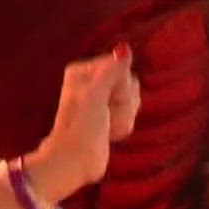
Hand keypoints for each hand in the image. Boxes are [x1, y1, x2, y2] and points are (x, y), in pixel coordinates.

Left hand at [28, 45, 141, 204]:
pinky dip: (122, 126)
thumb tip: (124, 49)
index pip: (120, 66)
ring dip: (123, 117)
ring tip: (106, 126)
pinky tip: (109, 133)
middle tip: (104, 115)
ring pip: (133, 99)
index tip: (105, 100)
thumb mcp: (96, 94)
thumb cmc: (81, 127)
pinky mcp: (110, 116)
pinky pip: (131, 114)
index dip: (119, 85)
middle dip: (123, 103)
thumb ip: (112, 70)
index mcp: (84, 71)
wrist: (75, 160)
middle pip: (129, 82)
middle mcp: (94, 81)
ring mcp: (103, 99)